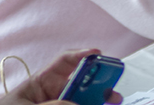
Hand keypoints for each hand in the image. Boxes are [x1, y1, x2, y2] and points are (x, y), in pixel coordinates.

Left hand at [0, 49, 121, 104]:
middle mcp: (53, 93)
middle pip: (81, 85)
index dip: (82, 55)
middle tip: (113, 94)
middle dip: (98, 87)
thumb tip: (77, 104)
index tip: (97, 54)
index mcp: (41, 82)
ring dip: (96, 101)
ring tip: (111, 104)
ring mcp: (57, 103)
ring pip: (81, 101)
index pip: (65, 62)